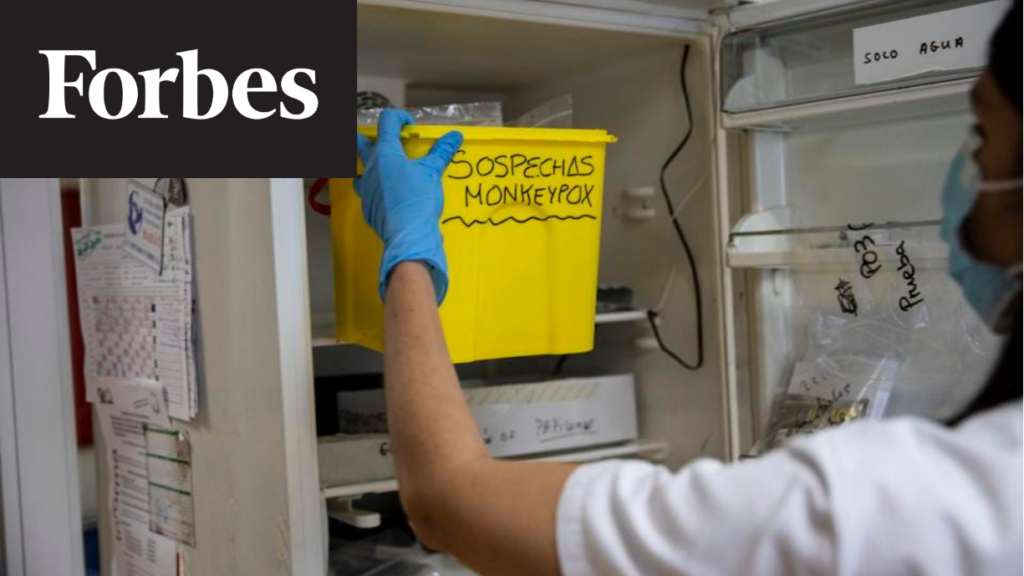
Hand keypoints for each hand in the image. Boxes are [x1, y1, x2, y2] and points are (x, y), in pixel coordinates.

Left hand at [355, 109, 463, 303]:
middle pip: (359, 142)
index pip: (386, 121)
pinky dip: (379, 191)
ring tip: (389, 173)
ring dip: (372, 167)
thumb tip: (454, 136)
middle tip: (388, 143)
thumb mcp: (433, 172)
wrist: (409, 235)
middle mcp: (370, 168)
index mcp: (385, 153)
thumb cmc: (419, 199)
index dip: (399, 117)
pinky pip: (368, 193)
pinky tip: (393, 197)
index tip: (410, 126)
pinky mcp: (368, 208)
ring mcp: (366, 189)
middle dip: (371, 138)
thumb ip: (441, 151)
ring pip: (361, 171)